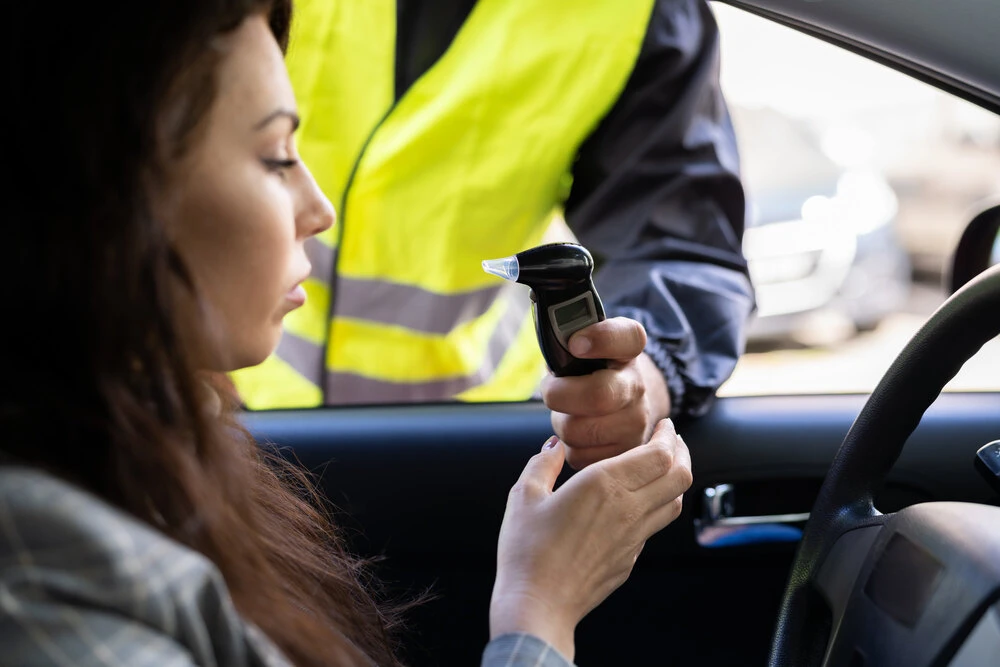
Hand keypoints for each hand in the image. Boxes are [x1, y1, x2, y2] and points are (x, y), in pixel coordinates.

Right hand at [489, 419, 691, 661]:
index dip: (668, 436)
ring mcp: (633, 538)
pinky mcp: (630, 559)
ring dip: (675, 480)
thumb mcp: (524, 495)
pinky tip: (638, 503)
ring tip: (663, 468)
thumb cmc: (526, 550)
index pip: (659, 454)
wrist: (538, 605)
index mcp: (604, 484)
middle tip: (672, 440)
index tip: (664, 425)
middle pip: (679, 475)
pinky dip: (657, 506)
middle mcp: (628, 509)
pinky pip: (654, 526)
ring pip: (675, 502)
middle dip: (681, 452)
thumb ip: (543, 463)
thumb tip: (554, 446)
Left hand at [542, 317, 670, 468]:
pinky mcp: (625, 453)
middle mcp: (638, 386)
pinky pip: (579, 455)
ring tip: (569, 413)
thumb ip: (566, 335)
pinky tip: (579, 433)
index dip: (601, 339)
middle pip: (597, 395)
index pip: (627, 337)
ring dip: (561, 423)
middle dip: (559, 395)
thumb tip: (549, 341)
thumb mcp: (584, 344)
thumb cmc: (591, 371)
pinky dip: (569, 446)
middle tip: (552, 391)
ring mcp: (637, 423)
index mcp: (628, 350)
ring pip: (578, 430)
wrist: (623, 403)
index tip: (576, 343)